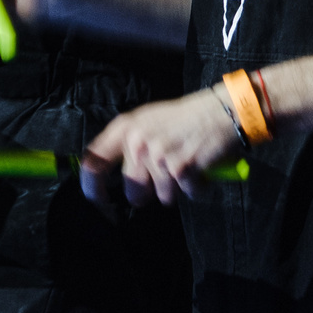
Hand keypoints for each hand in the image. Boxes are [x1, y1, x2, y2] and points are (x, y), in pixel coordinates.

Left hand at [82, 91, 242, 209]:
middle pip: (133, 191)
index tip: (99, 201)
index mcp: (124, 128)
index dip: (91, 187)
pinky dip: (197, 187)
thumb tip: (107, 176)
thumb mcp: (146, 122)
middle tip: (165, 176)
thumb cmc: (184, 119)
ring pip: (163, 196)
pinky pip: (187, 195)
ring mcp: (158, 155)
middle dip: (150, 193)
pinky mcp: (180, 168)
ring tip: (186, 165)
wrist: (221, 111)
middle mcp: (137, 141)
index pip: (93, 162)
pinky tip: (200, 168)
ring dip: (177, 189)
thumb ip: (126, 144)